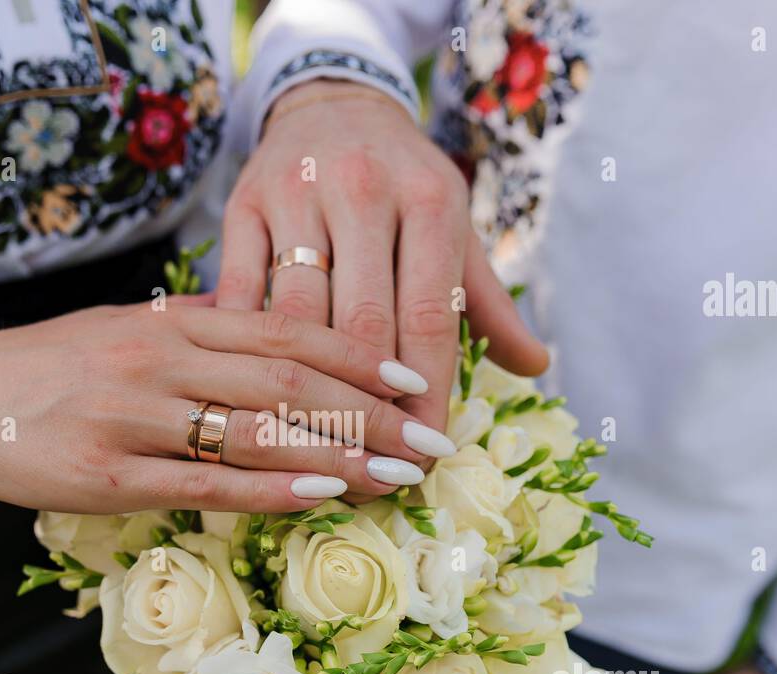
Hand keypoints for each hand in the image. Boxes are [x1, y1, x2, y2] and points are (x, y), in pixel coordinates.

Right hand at [0, 300, 453, 514]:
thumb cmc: (44, 370)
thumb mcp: (123, 335)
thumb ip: (195, 343)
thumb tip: (273, 357)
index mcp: (169, 319)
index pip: (285, 331)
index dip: (359, 356)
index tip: (415, 380)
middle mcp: (160, 357)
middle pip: (288, 380)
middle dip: (371, 412)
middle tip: (433, 439)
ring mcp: (133, 415)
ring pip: (257, 429)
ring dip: (340, 453)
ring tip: (402, 474)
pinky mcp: (105, 473)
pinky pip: (203, 479)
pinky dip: (269, 486)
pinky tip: (322, 493)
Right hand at [216, 79, 548, 437]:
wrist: (332, 104)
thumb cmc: (403, 183)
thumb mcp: (454, 227)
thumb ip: (487, 301)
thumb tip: (535, 366)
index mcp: (431, 200)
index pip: (430, 318)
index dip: (428, 396)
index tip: (427, 454)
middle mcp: (365, 191)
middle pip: (362, 325)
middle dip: (369, 409)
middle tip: (374, 468)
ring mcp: (296, 196)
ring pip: (297, 317)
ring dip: (307, 395)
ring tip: (319, 451)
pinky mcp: (241, 206)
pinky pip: (241, 296)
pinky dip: (249, 353)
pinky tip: (258, 398)